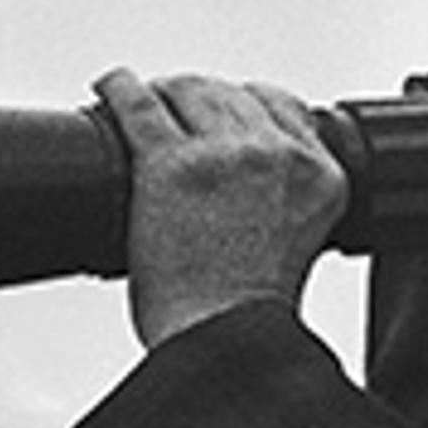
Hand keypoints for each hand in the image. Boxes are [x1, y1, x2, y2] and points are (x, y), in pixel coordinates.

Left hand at [89, 66, 346, 351]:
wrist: (221, 341)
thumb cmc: (247, 314)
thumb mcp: (299, 242)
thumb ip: (284, 201)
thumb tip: (249, 184)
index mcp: (317, 174)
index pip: (283, 105)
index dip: (247, 104)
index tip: (226, 112)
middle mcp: (275, 154)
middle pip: (233, 94)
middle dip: (202, 98)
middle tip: (177, 110)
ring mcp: (221, 154)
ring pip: (190, 90)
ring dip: (166, 92)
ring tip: (147, 100)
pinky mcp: (169, 164)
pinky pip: (140, 105)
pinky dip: (119, 89)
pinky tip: (110, 86)